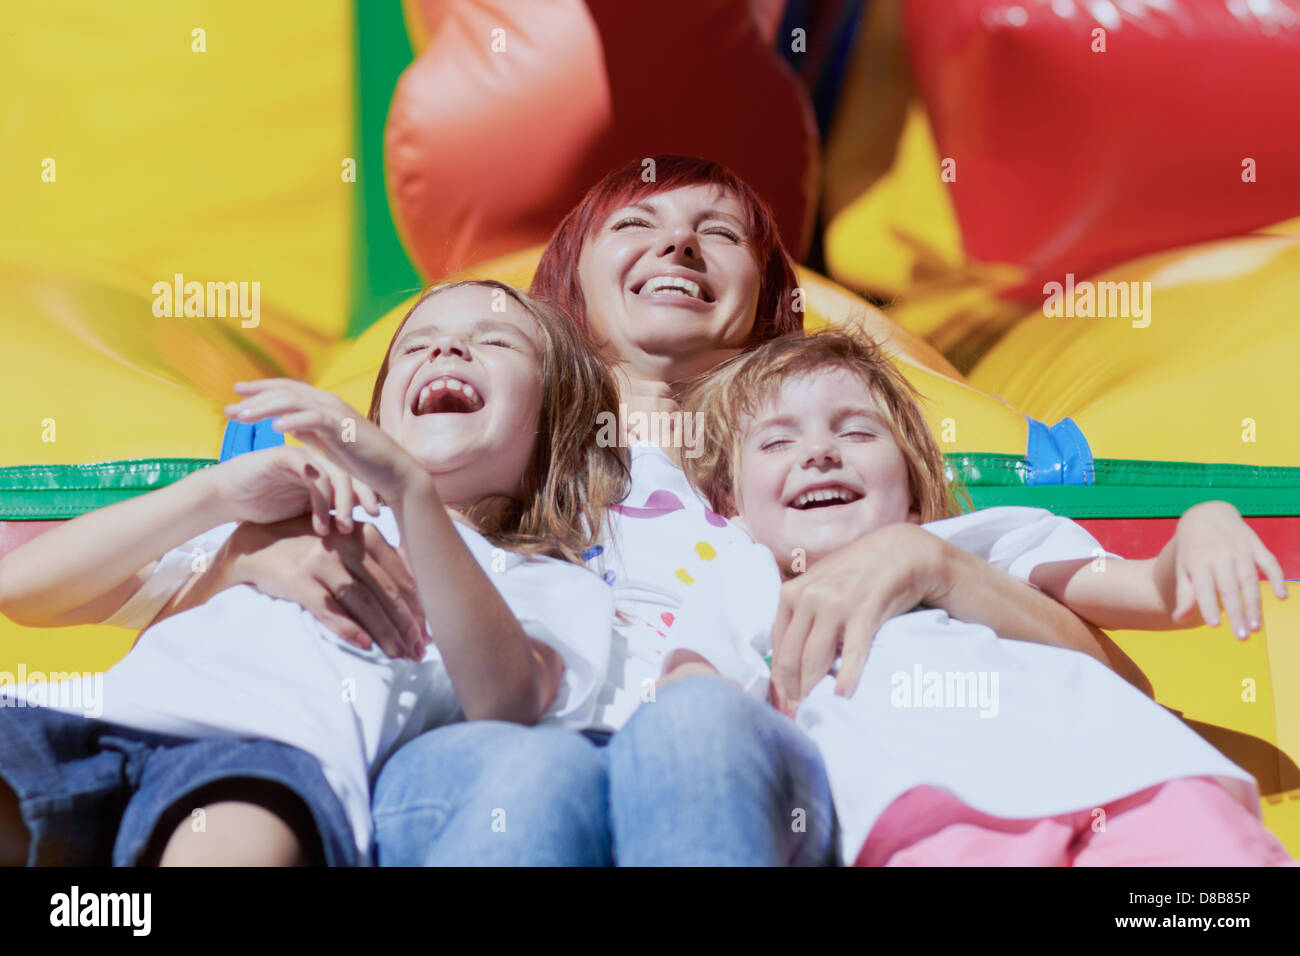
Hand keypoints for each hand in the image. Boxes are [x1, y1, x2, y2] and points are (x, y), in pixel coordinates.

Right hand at [163, 515, 427, 659]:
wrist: (257, 544)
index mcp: (365, 533)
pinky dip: (348, 628)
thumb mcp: (349, 543)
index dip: (418, 607)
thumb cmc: (313, 546)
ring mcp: (322, 562)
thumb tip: (419, 599)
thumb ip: (380, 561)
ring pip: (363, 602)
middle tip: (420, 650)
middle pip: (386, 591)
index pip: (401, 576)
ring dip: (385, 632)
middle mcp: (346, 544)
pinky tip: (366, 645)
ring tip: (399, 654)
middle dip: (407, 624)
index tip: (430, 632)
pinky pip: (328, 609)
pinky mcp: (299, 581)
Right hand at [202, 444, 379, 534]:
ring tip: (338, 529)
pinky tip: (319, 521)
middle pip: (351, 474)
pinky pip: (311, 471)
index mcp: (324, 470)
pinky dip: (319, 497)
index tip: (378, 519)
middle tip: (366, 522)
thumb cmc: (265, 506)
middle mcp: (316, 460)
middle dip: (362, 499)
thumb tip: (360, 536)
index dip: (369, 496)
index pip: (355, 478)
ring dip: (339, 504)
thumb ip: (328, 514)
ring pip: (334, 474)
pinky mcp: (284, 456)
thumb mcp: (304, 513)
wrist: (226, 496)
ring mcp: (301, 456)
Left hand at [225, 379, 421, 501]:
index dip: (260, 389)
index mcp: (324, 404)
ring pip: (294, 402)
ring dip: (265, 407)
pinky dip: (294, 421)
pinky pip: (315, 420)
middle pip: (284, 392)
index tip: (236, 392)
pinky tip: (276, 427)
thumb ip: (308, 430)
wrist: (394, 472)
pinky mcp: (344, 429)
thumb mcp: (329, 443)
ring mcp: (337, 413)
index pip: (286, 389)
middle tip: (229, 408)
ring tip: (242, 416)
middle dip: (254, 398)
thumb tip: (285, 422)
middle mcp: (329, 402)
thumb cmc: (363, 460)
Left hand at [770, 522, 944, 715]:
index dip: (778, 680)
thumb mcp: (819, 586)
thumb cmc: (856, 574)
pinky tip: (843, 697)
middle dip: (791, 692)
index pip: (776, 647)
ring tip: (815, 712)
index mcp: (791, 593)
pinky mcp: (864, 612)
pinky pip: (851, 653)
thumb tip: (786, 662)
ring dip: (812, 692)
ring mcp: (835, 604)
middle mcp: (808, 597)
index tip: (783, 702)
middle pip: (790, 657)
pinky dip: (847, 678)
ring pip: (814, 660)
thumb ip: (801, 615)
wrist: (899, 552)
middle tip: (796, 716)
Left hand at [1167, 501, 1286, 638]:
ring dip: (1254, 603)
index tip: (1215, 625)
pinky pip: (1269, 562)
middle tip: (1242, 637)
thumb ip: (1184, 593)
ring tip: (1256, 626)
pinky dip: (1276, 578)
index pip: (1203, 586)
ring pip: (1249, 579)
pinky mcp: (1256, 545)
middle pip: (1228, 587)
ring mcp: (1239, 549)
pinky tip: (1281, 596)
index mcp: (1197, 562)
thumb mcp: (1183, 568)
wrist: (1207, 514)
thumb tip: (1177, 619)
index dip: (1208, 605)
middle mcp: (1218, 555)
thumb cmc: (1192, 549)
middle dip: (1235, 613)